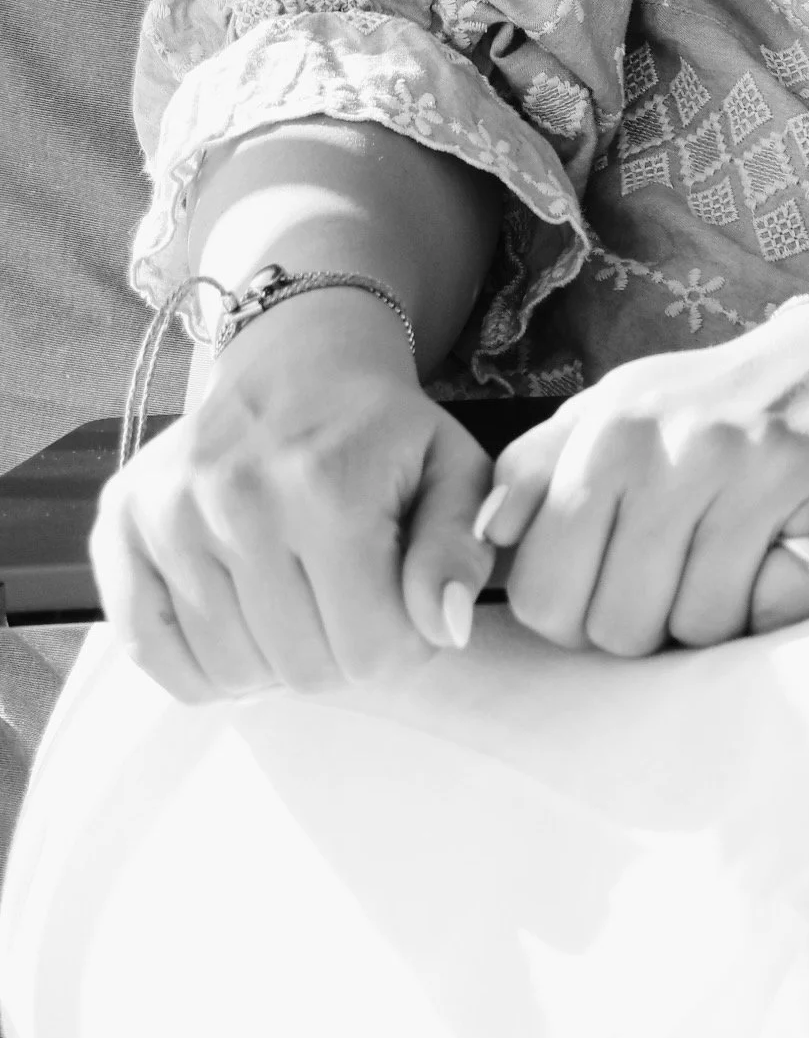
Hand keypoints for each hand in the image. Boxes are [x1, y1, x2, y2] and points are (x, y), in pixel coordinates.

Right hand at [90, 292, 495, 702]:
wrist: (298, 364)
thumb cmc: (382, 431)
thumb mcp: (453, 471)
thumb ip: (458, 550)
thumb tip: (445, 627)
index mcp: (328, 486)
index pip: (371, 653)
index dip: (400, 643)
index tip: (400, 600)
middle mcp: (237, 498)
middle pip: (300, 671)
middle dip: (339, 652)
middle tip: (347, 596)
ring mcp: (169, 511)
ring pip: (230, 672)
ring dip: (272, 657)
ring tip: (296, 596)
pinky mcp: (120, 521)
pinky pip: (148, 650)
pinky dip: (198, 662)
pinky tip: (238, 619)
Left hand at [479, 306, 808, 655]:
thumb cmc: (721, 399)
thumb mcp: (616, 408)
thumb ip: (536, 468)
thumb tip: (485, 536)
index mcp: (608, 431)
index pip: (543, 590)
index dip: (570, 610)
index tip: (604, 581)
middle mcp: (675, 448)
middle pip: (616, 624)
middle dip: (642, 622)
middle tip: (675, 572)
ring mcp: (754, 474)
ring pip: (696, 626)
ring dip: (712, 612)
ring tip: (732, 554)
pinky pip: (771, 611)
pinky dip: (774, 601)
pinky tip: (782, 550)